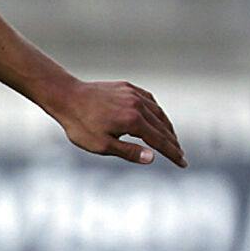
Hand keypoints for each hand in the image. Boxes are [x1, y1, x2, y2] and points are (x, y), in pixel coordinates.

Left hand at [49, 79, 186, 167]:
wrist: (66, 96)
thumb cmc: (80, 125)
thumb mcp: (101, 145)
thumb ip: (128, 152)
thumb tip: (152, 158)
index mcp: (133, 121)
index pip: (160, 141)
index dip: (173, 154)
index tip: (183, 164)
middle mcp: (138, 105)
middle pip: (162, 127)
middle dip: (173, 143)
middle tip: (181, 155)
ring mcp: (133, 94)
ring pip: (158, 113)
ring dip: (167, 127)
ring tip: (172, 140)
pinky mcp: (127, 87)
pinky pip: (149, 100)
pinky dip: (156, 111)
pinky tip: (157, 118)